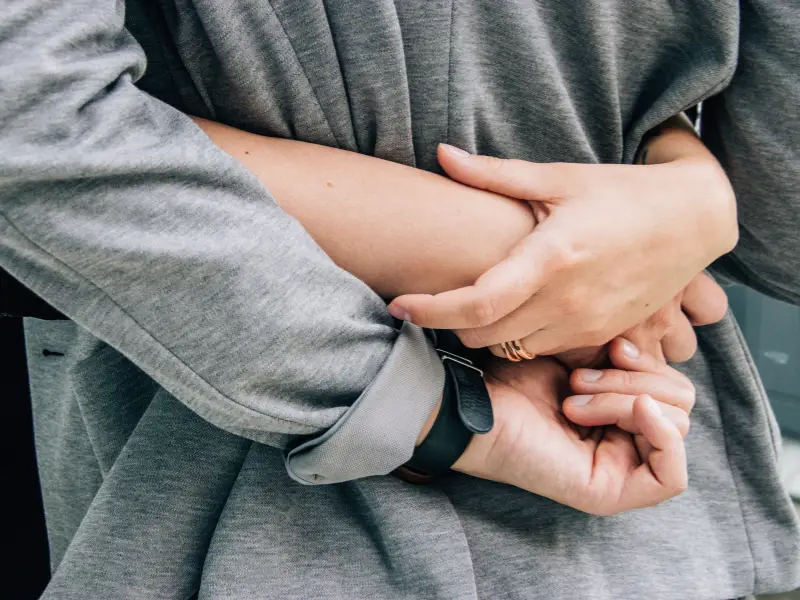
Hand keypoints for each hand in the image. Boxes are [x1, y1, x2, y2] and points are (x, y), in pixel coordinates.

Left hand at [388, 143, 736, 355]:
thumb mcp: (560, 178)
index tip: (399, 305)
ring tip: (477, 302)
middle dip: (451, 323)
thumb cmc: (623, 193)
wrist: (695, 220)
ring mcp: (588, 324)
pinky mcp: (603, 336)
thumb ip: (495, 175)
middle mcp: (568, 300)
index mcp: (552, 258)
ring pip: (511, 348)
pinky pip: (543, 350)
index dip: (429, 311)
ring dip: (485, 332)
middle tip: (436, 298)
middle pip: (483, 336)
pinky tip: (520, 309)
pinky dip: (521, 336)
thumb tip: (442, 155)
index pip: (476, 305)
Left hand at [453, 354, 688, 515]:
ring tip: (573, 399)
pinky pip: (672, 478)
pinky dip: (663, 434)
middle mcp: (626, 441)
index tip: (613, 345)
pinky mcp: (611, 494)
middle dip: (635, 380)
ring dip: (627, 399)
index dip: (652, 363)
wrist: (476, 401)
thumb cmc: (517, 376)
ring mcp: (621, 470)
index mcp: (622, 411)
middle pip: (681, 406)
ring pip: (675, 429)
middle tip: (579, 378)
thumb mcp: (587, 353)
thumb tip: (665, 346)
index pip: (676, 389)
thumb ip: (629, 357)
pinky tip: (637, 410)